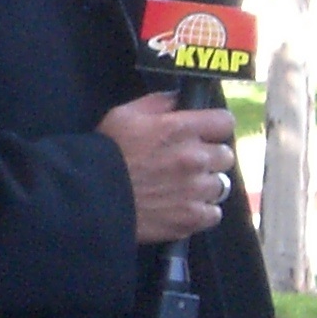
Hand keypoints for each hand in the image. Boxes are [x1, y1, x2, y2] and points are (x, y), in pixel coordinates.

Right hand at [97, 91, 238, 244]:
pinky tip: (182, 207)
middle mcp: (196, 158)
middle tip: (186, 163)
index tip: (203, 134)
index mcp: (182, 129)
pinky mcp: (193, 217)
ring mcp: (197, 190)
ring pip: (220, 185)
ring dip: (204, 185)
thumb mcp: (124, 115)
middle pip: (225, 155)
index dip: (214, 127)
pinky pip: (213, 212)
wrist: (90, 196)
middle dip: (209, 157)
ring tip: (181, 188)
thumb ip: (158, 103)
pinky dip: (201, 210)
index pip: (225, 122)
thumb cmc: (105, 152)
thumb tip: (179, 99)